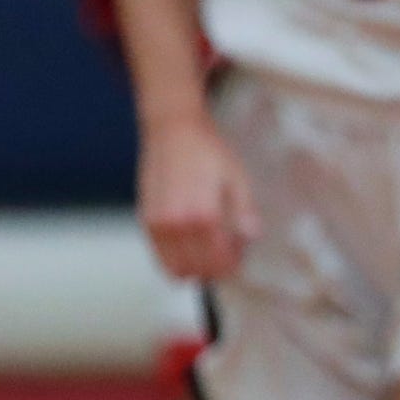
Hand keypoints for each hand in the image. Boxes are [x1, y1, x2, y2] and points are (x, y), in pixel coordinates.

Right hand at [139, 109, 257, 280]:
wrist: (172, 130)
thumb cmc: (206, 151)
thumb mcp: (236, 177)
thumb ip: (244, 211)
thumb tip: (252, 237)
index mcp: (204, 215)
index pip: (219, 261)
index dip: (233, 265)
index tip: (240, 255)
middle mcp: (177, 224)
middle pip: (198, 270)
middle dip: (215, 269)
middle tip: (226, 253)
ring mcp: (158, 224)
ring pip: (175, 269)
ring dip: (194, 268)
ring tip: (207, 250)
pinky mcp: (146, 220)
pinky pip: (159, 257)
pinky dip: (176, 260)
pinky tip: (189, 244)